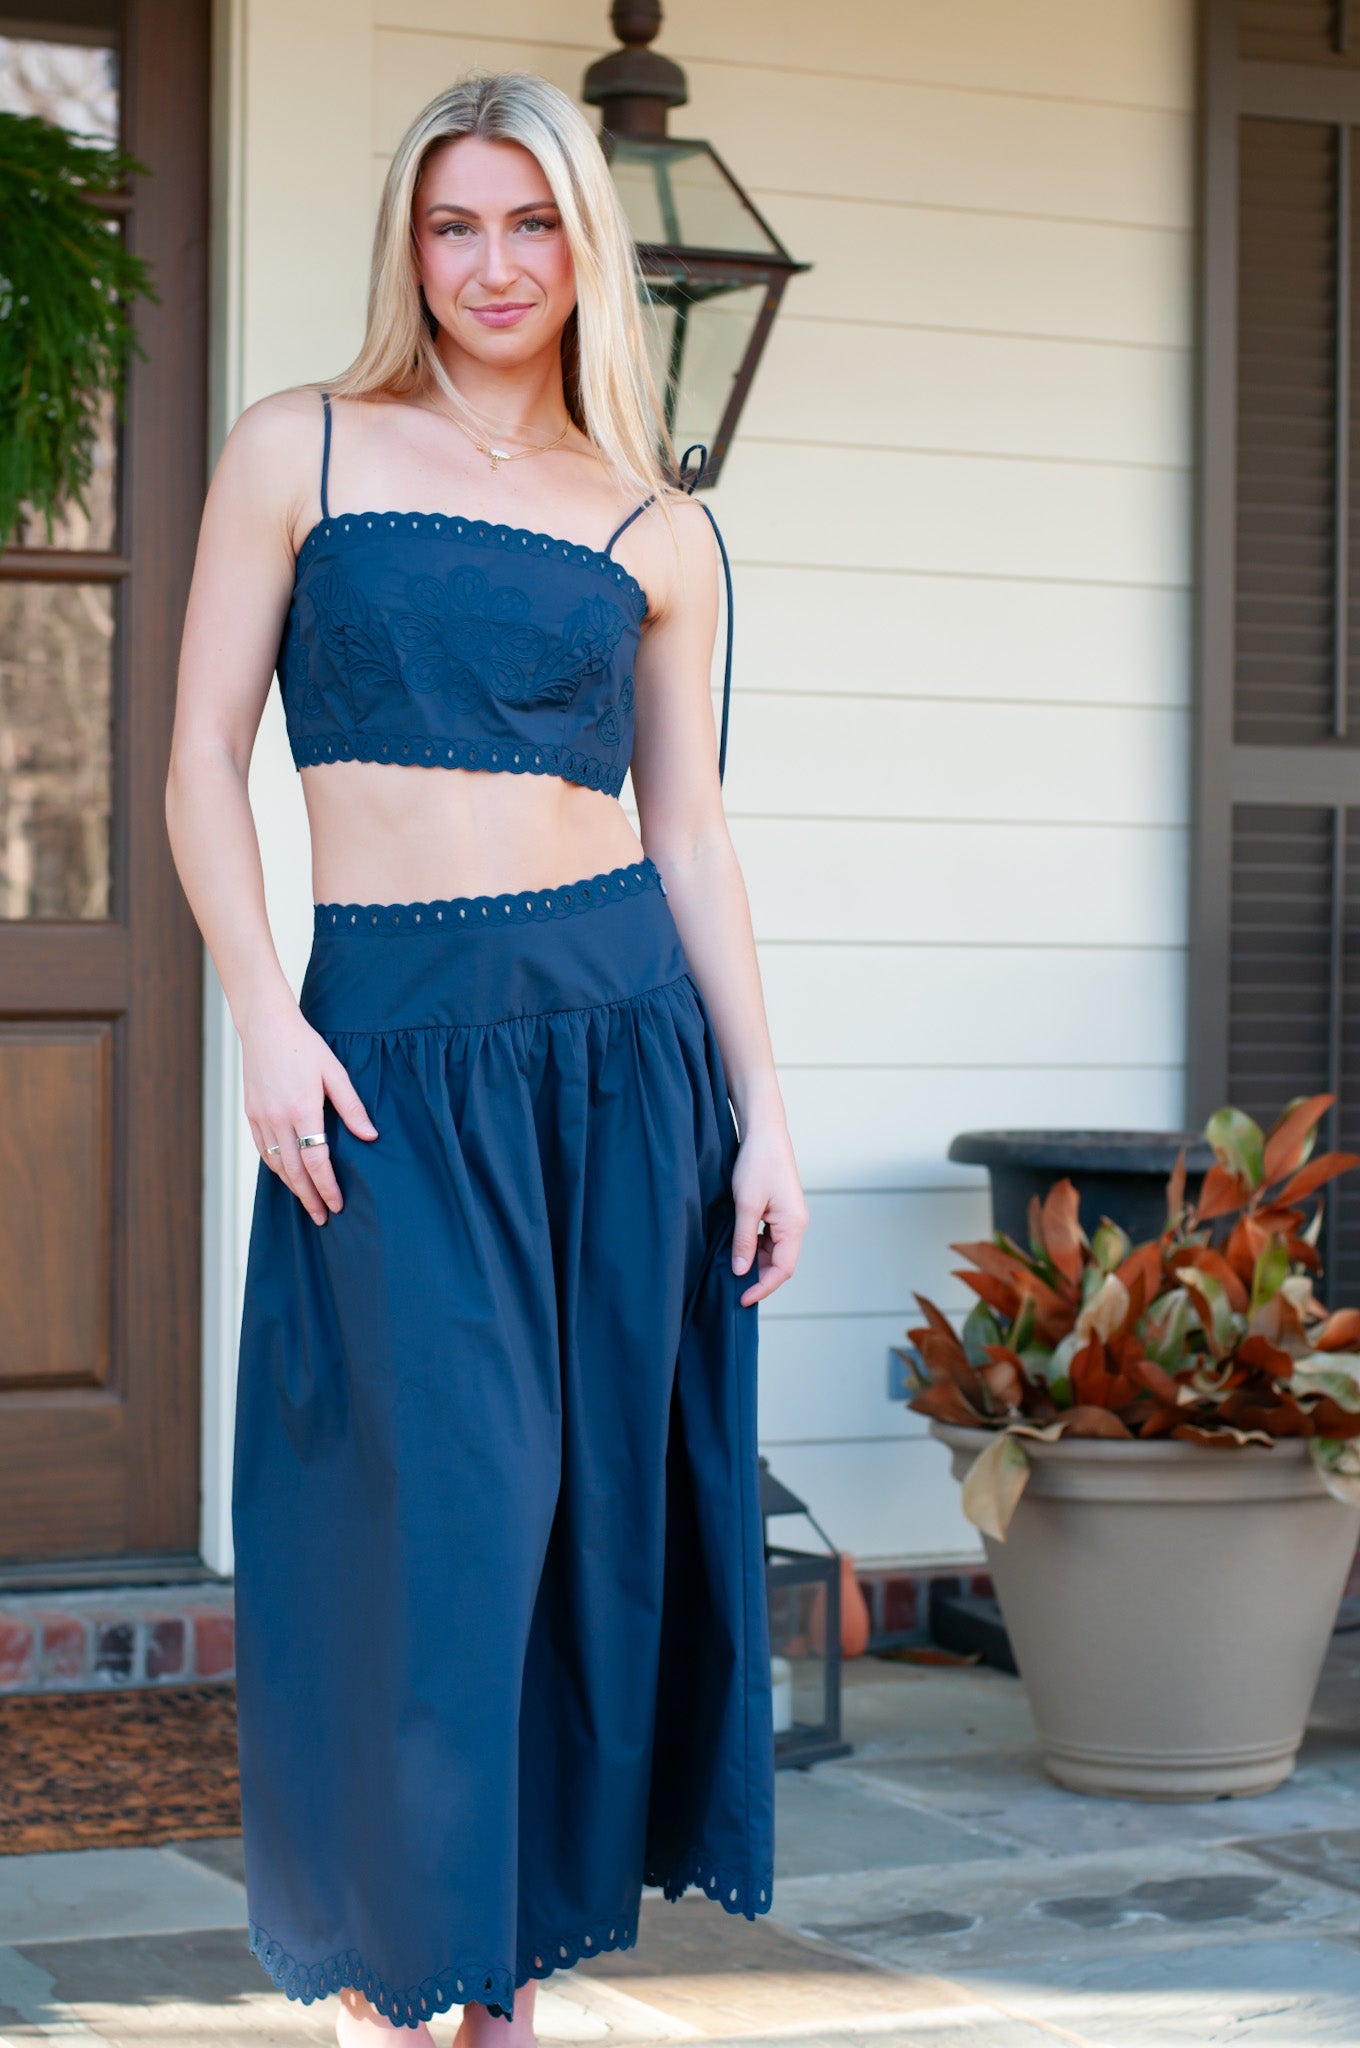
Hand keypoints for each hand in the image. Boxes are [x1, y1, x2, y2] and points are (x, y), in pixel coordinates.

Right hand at [240, 991, 376, 1224]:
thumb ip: (352, 1107)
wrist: (266, 1026)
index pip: (316, 1161)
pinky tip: (288, 1176)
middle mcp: (278, 1118)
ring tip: (308, 1202)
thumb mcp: (335, 1072)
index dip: (327, 1186)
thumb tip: (370, 1136)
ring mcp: (261, 1117)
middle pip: (294, 1171)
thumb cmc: (304, 1046)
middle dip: (309, 1198)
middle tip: (323, 1217)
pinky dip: (275, 1168)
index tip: (336, 1204)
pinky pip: (262, 1150)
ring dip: (292, 1187)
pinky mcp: (251, 1113)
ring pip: (275, 1165)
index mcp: (302, 1109)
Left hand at [730, 1121, 807, 1306]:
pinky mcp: (779, 1210)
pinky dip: (754, 1247)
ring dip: (754, 1262)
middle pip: (780, 1263)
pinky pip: (769, 1238)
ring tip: (731, 1269)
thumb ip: (744, 1240)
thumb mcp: (746, 1205)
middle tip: (732, 1286)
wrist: (764, 1132)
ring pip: (773, 1251)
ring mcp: (788, 1217)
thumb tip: (741, 1270)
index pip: (783, 1269)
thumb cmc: (758, 1163)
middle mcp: (796, 1224)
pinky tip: (737, 1248)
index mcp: (794, 1225)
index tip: (742, 1298)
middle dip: (757, 1277)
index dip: (763, 1287)